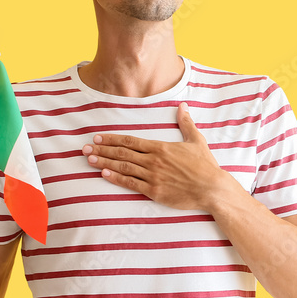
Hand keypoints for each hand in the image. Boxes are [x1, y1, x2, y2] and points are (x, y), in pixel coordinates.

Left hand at [82, 102, 236, 211]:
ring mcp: (152, 176)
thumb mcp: (196, 140)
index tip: (98, 137)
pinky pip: (131, 183)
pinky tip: (104, 174)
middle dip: (102, 150)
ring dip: (104, 162)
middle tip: (84, 148)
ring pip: (123, 167)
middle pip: (122, 153)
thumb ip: (186, 123)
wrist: (212, 188)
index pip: (131, 141)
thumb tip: (183, 106)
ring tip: (89, 159)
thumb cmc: (205, 165)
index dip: (112, 139)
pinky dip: (116, 178)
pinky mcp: (154, 191)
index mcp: (161, 147)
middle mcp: (153, 161)